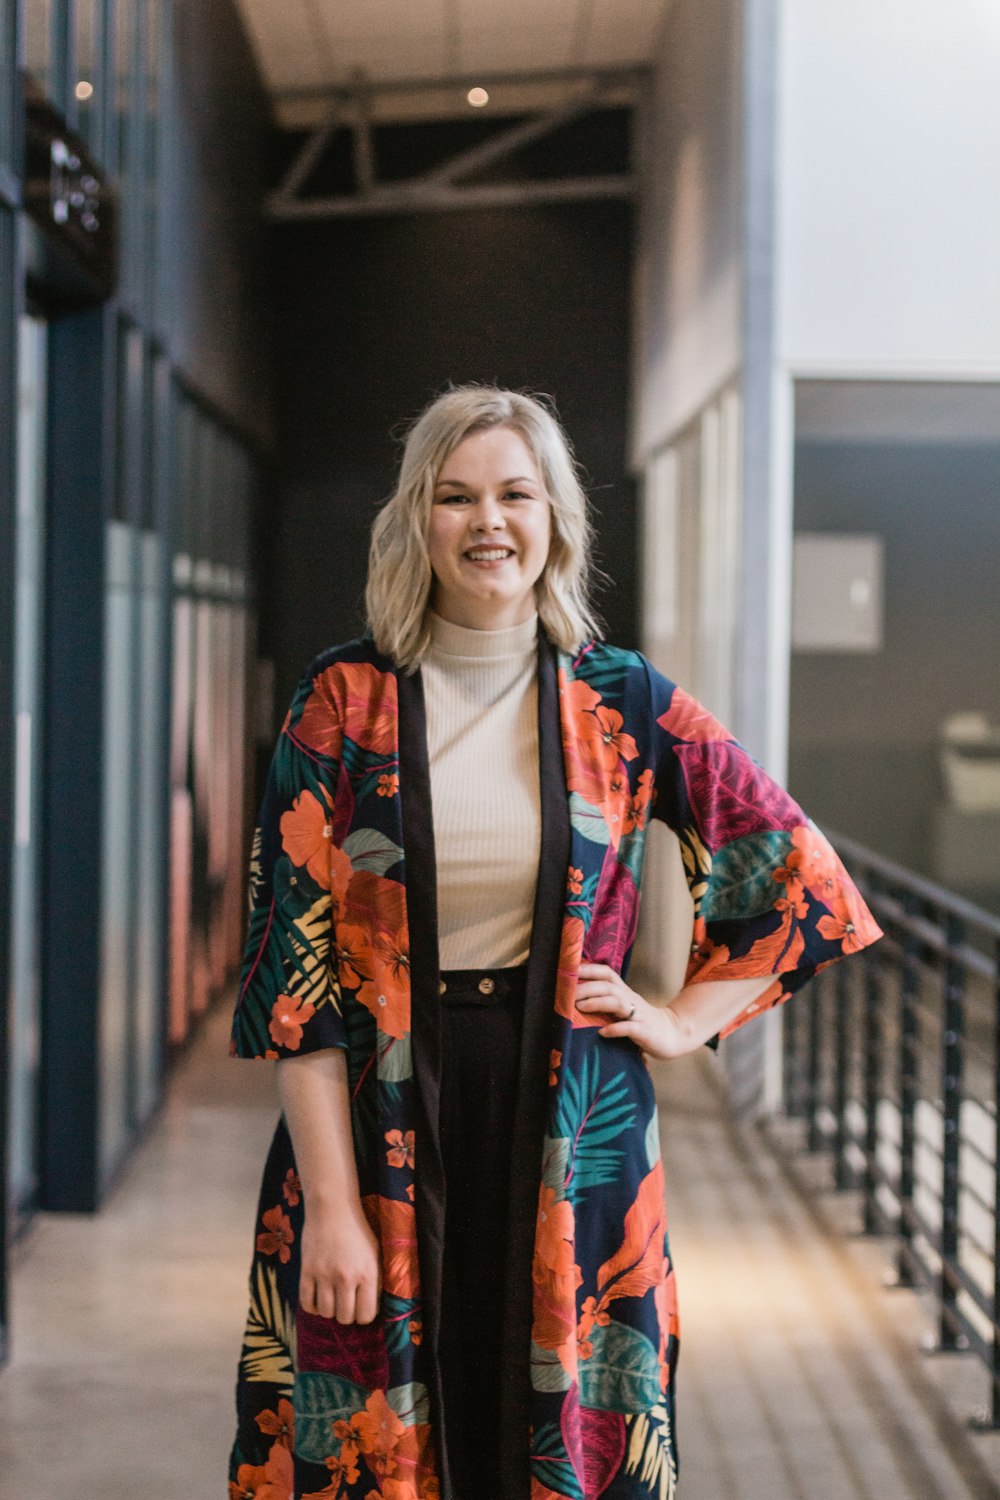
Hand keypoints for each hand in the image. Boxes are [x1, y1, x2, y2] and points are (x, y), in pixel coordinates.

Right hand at [299, 1199, 381, 1323]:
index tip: (361, 1308)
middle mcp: (346, 1277)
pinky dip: (312, 1306)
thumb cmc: (357, 1230)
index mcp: (367, 1273)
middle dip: (346, 1315)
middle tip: (346, 1303)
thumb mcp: (375, 1254)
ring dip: (329, 1310)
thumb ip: (375, 1281)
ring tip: (332, 1298)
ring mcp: (324, 1275)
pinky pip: (306, 1303)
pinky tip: (318, 1297)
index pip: (366, 1315)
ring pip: (325, 1313)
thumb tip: (372, 1307)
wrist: (332, 1208)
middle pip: (345, 1317)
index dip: (364, 1316)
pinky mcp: (306, 1271)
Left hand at [575, 962, 693, 1060]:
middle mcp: (630, 999)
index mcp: (624, 992)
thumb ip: (605, 1001)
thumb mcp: (623, 1007)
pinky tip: (602, 1032)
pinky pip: (629, 1027)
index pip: (606, 974)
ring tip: (580, 1007)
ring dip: (597, 1002)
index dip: (589, 969)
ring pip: (617, 1002)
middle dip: (587, 987)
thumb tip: (575, 998)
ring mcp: (638, 1014)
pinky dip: (615, 1029)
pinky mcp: (644, 1031)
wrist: (672, 1034)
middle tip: (568, 994)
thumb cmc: (640, 1020)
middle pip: (608, 986)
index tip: (569, 969)